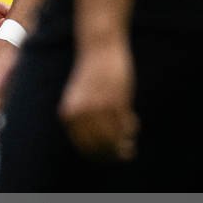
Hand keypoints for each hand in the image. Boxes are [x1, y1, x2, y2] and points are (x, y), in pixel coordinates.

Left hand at [58, 37, 136, 159]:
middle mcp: (82, 114)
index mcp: (69, 115)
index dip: (99, 155)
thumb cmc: (92, 73)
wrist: (99, 45)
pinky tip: (134, 122)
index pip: (85, 147)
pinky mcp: (117, 101)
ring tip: (131, 142)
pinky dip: (131, 128)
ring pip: (115, 139)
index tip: (110, 157)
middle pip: (100, 147)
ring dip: (125, 144)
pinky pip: (126, 125)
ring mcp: (99, 108)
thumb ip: (85, 119)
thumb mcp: (80, 98)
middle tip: (126, 153)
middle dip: (114, 153)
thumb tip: (101, 143)